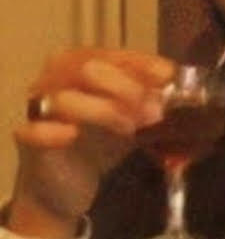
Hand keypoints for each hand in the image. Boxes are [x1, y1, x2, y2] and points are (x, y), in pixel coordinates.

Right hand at [7, 48, 174, 238]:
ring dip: (104, 110)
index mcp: (83, 65)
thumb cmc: (102, 142)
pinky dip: (52, 131)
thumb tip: (181, 87)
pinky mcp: (28, 141)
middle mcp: (57, 79)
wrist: (70, 184)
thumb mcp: (133, 117)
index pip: (111, 54)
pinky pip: (33, 130)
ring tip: (132, 128)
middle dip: (126, 87)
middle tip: (154, 110)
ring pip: (65, 98)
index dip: (141, 63)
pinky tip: (72, 135)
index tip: (167, 77)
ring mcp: (40, 109)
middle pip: (87, 68)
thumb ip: (151, 100)